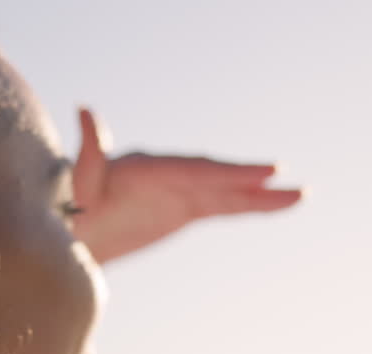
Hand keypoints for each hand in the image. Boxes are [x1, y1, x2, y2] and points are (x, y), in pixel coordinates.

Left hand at [71, 107, 302, 264]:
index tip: (262, 173)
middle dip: (249, 181)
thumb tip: (86, 110)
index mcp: (148, 167)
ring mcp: (182, 190)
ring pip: (228, 194)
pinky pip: (224, 207)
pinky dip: (251, 207)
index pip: (195, 170)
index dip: (228, 173)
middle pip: (217, 178)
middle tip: (285, 180)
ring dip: (263, 197)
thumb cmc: (69, 202)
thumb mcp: (78, 179)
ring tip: (301, 196)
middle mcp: (171, 173)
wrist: (71, 225)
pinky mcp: (187, 207)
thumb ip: (88, 149)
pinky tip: (279, 205)